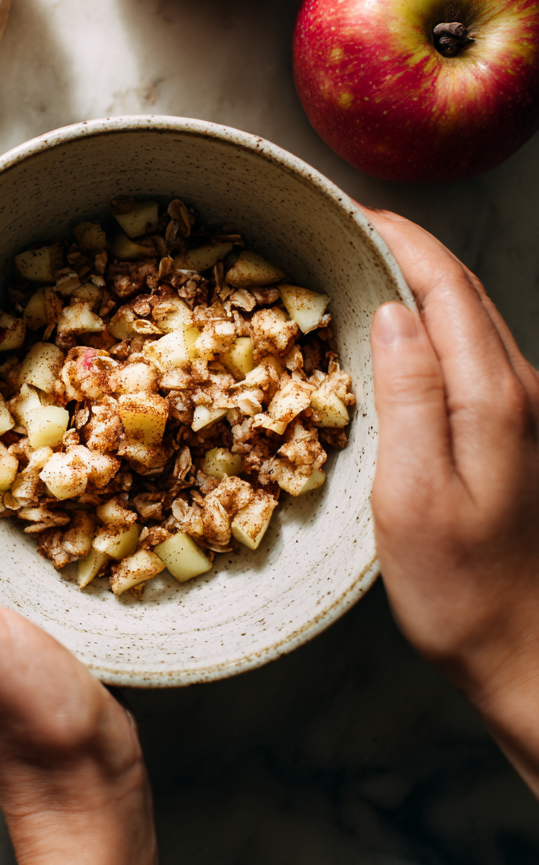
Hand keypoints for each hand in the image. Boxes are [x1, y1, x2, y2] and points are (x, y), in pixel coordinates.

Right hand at [367, 210, 538, 793]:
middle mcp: (521, 391)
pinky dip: (434, 323)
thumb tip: (391, 313)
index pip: (445, 285)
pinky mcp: (518, 436)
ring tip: (362, 264)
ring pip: (471, 318)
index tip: (346, 210)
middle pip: (463, 291)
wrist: (528, 655)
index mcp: (495, 397)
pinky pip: (473, 352)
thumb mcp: (412, 497)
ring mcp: (526, 412)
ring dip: (421, 281)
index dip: (397, 237)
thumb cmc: (461, 592)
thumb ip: (408, 396)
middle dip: (406, 246)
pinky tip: (400, 333)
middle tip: (343, 226)